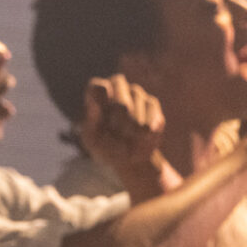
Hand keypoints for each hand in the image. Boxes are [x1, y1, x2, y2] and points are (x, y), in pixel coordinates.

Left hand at [78, 75, 174, 197]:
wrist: (131, 160)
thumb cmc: (106, 150)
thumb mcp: (92, 140)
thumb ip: (92, 120)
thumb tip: (96, 100)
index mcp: (96, 95)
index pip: (96, 86)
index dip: (100, 100)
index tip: (101, 113)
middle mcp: (117, 89)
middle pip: (119, 95)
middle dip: (119, 121)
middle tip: (119, 137)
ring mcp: (137, 94)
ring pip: (138, 106)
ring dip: (134, 129)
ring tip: (130, 142)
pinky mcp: (154, 105)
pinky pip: (153, 117)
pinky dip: (148, 133)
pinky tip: (144, 142)